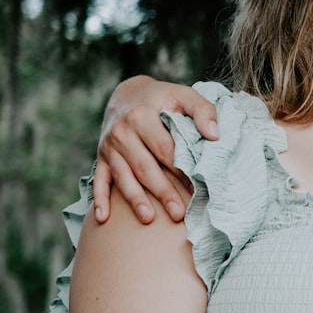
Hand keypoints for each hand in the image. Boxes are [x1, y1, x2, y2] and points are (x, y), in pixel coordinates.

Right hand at [94, 76, 218, 224]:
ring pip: (123, 177)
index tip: (196, 187)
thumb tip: (214, 135)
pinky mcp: (101, 157)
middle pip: (145, 167)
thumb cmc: (162, 98)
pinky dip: (100, 199)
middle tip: (178, 213)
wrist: (128, 93)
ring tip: (149, 219)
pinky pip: (99, 180)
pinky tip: (103, 218)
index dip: (181, 169)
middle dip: (162, 191)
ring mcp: (109, 146)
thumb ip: (203, 111)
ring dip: (135, 200)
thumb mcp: (184, 95)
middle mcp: (122, 132)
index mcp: (142, 116)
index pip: (165, 149)